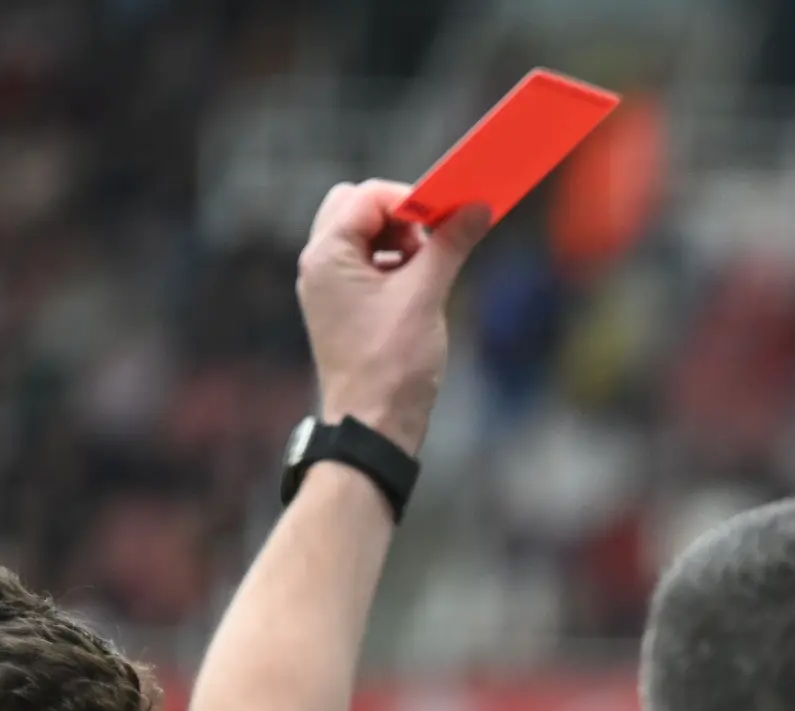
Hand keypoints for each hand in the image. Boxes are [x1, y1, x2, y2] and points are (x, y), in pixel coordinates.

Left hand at [294, 178, 491, 448]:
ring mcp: (327, 288)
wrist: (374, 429)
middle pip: (357, 209)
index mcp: (327, 254)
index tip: (446, 217)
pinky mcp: (341, 308)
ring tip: (426, 273)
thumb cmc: (391, 367)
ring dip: (398, 242)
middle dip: (399, 218)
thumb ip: (449, 245)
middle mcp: (319, 265)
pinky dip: (392, 267)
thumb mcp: (425, 297)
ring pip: (362, 237)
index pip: (368, 197)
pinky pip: (365, 267)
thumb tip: (476, 207)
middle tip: (431, 244)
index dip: (410, 201)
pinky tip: (416, 292)